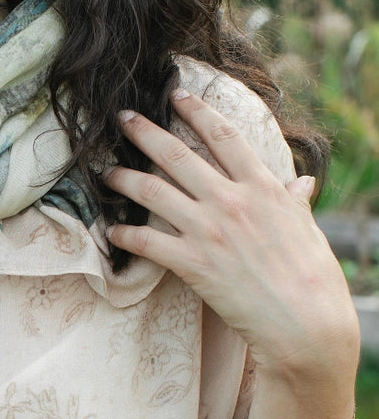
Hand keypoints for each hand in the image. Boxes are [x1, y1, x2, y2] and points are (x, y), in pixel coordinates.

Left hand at [104, 90, 359, 379]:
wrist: (304, 322)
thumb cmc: (313, 277)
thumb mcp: (307, 228)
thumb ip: (294, 201)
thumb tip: (302, 181)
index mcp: (262, 187)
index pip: (224, 136)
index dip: (197, 111)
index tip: (176, 95)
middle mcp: (231, 201)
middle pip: (177, 155)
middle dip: (145, 132)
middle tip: (122, 118)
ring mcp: (209, 231)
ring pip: (153, 192)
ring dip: (124, 179)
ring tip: (106, 172)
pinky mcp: (192, 264)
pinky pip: (147, 243)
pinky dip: (125, 235)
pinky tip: (112, 231)